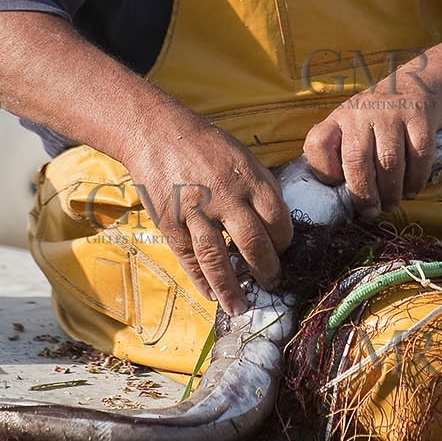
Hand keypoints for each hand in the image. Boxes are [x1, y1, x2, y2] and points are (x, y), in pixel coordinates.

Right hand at [129, 106, 292, 316]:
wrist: (157, 133)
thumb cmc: (206, 146)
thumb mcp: (243, 157)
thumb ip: (260, 188)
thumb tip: (276, 225)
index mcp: (250, 179)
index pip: (278, 220)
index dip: (284, 241)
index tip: (282, 250)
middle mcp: (226, 198)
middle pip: (254, 244)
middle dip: (266, 269)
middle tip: (271, 283)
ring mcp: (196, 212)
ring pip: (218, 259)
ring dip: (232, 288)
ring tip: (241, 307)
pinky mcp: (171, 222)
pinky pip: (188, 258)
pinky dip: (200, 279)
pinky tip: (211, 294)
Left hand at [302, 66, 441, 217]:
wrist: (415, 85)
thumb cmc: (377, 118)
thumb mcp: (350, 125)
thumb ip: (339, 152)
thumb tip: (337, 195)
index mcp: (339, 118)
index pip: (319, 142)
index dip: (324, 170)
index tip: (337, 187)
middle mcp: (362, 113)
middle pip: (356, 159)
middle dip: (364, 194)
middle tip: (370, 212)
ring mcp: (392, 113)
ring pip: (389, 161)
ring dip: (390, 191)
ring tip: (391, 204)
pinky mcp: (419, 117)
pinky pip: (418, 156)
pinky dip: (415, 180)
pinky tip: (411, 190)